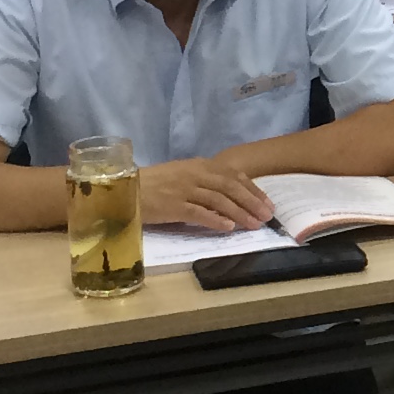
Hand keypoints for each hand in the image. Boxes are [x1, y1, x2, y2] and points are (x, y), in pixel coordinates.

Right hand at [137, 158, 273, 231]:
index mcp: (199, 165)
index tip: (267, 203)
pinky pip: (198, 213)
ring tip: (253, 224)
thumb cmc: (155, 184)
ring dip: (239, 213)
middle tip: (267, 216)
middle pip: (230, 187)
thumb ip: (206, 182)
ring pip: (219, 200)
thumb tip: (232, 197)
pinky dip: (215, 220)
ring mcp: (184, 190)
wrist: (125, 188)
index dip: (253, 190)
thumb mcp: (183, 175)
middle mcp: (194, 175)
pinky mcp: (173, 206)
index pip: (233, 176)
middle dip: (252, 202)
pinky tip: (228, 227)